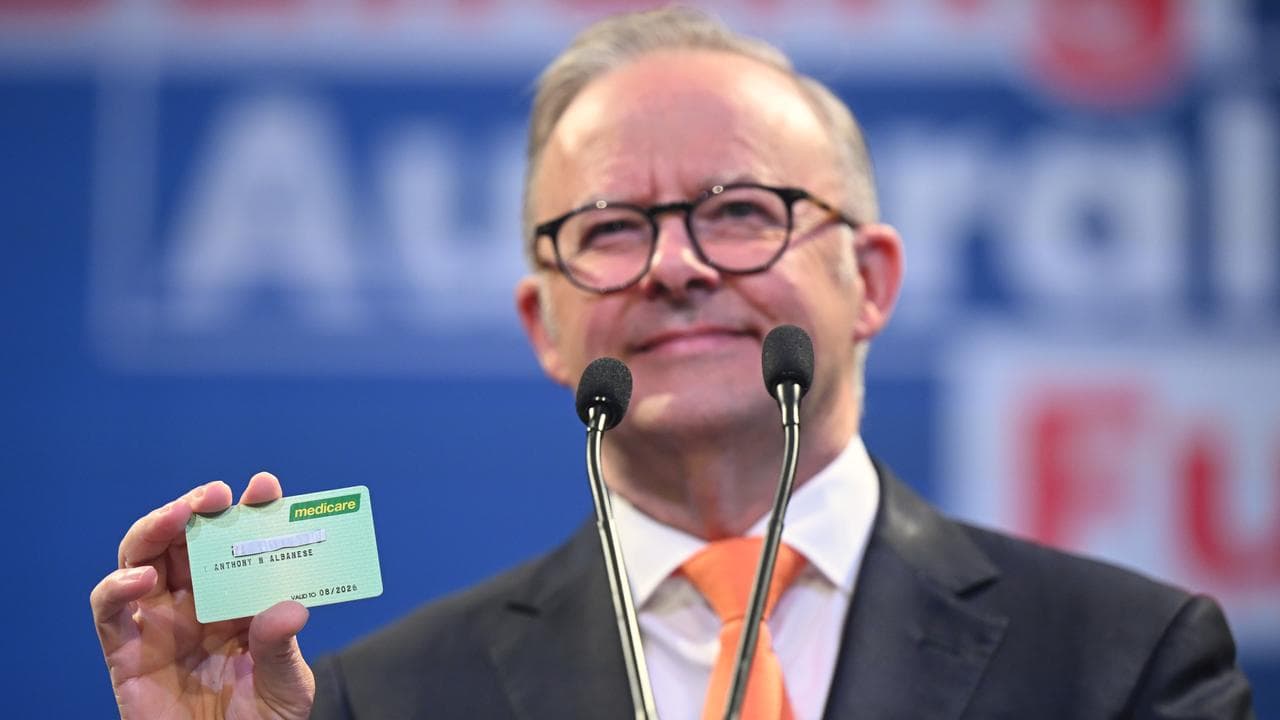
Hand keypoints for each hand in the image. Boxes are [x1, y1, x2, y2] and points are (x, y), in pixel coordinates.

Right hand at [91, 473, 314, 719]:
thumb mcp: (286, 687)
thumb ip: (283, 649)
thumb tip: (290, 609)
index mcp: (241, 601)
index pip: (242, 544)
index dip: (251, 512)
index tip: (264, 487)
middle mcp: (198, 604)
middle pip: (187, 540)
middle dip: (198, 509)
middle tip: (215, 494)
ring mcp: (159, 624)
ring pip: (143, 558)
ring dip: (156, 528)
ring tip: (179, 516)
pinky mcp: (126, 652)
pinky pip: (109, 611)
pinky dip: (117, 586)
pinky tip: (142, 578)